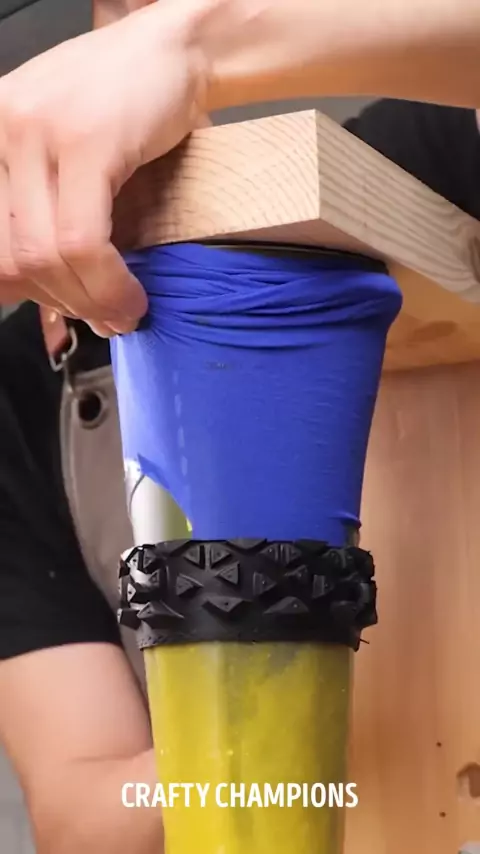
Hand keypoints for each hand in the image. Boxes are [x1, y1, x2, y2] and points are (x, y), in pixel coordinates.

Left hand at [0, 2, 206, 334]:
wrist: (181, 51)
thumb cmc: (131, 102)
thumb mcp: (69, 153)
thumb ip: (46, 206)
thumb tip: (44, 287)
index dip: (26, 293)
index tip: (64, 311)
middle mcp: (1, 130)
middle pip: (11, 256)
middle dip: (61, 304)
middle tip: (100, 319)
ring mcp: (38, 132)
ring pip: (44, 255)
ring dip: (89, 302)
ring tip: (121, 313)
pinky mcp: (84, 142)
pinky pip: (82, 241)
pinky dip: (108, 284)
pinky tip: (131, 296)